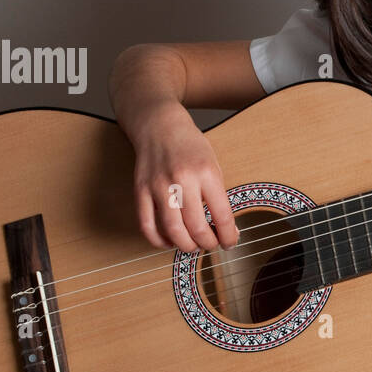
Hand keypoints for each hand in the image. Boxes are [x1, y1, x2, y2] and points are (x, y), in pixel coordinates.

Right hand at [131, 103, 238, 251]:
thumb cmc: (190, 146)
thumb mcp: (213, 164)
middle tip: (212, 244)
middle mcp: (182, 179)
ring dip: (186, 246)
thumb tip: (225, 228)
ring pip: (172, 230)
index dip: (229, 236)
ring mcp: (159, 186)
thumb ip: (217, 195)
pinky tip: (169, 242)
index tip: (231, 242)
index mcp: (206, 172)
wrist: (159, 125)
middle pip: (197, 227)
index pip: (222, 215)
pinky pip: (146, 225)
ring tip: (193, 245)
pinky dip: (158, 240)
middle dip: (208, 244)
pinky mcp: (141, 190)